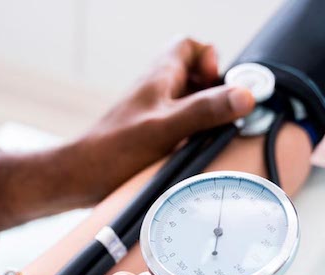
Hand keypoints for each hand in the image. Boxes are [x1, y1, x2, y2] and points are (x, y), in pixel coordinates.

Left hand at [0, 37, 254, 237]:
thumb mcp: (166, 127)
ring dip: (204, 118)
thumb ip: (205, 110)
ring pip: (191, 103)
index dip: (211, 60)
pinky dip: (191, 137)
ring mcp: (154, 113)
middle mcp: (157, 91)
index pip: (191, 46)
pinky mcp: (151, 136)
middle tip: (218, 117)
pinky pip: (181, 127)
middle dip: (214, 94)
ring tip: (204, 138)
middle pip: (197, 77)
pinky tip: (190, 154)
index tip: (217, 86)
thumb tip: (244, 96)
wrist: (80, 178)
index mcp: (159, 77)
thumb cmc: (112, 152)